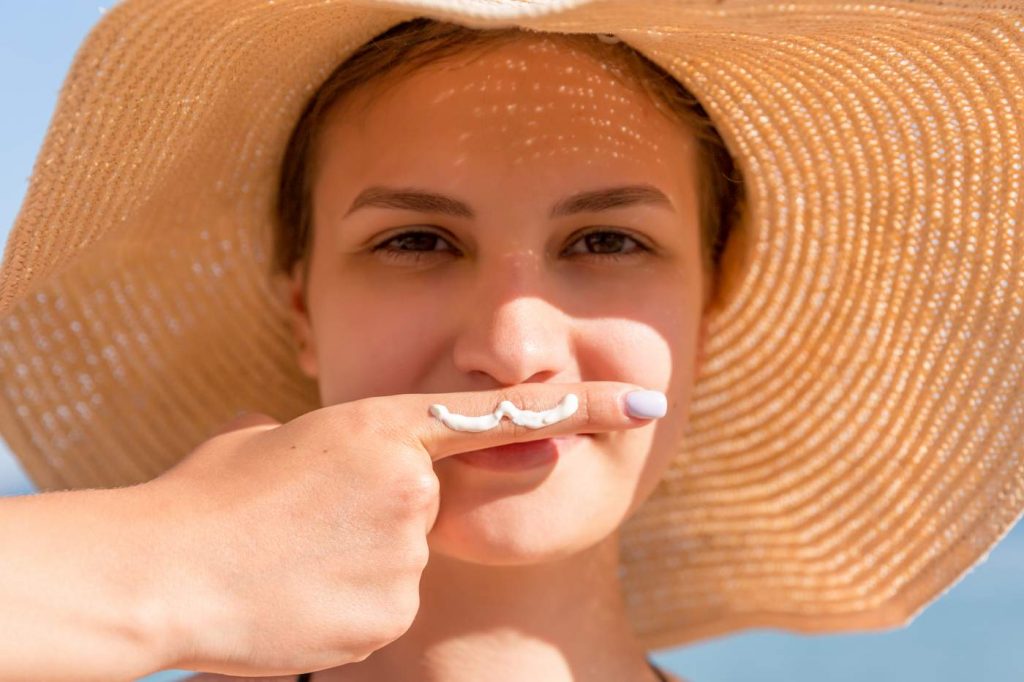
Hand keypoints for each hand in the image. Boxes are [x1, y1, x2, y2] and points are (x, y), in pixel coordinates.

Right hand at [142, 381, 658, 676]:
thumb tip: (352, 456)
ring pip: (404, 561)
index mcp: (381, 427)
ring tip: (290, 562)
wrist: (159, 574)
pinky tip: (297, 598)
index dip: (583, 403)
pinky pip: (384, 605)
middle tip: (309, 525)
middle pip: (431, 506)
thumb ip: (338, 445)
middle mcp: (409, 487)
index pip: (504, 412)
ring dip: (357, 563)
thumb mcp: (272, 443)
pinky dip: (348, 603)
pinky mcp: (389, 614)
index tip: (645, 399)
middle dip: (385, 516)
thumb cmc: (205, 497)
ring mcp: (404, 554)